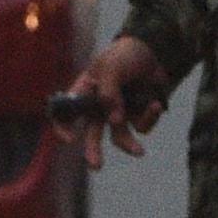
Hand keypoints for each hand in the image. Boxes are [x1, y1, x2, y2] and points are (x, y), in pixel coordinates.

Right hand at [53, 37, 169, 169]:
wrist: (154, 50)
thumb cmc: (124, 56)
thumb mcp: (111, 68)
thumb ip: (108, 93)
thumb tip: (114, 121)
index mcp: (84, 92)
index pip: (64, 113)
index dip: (62, 127)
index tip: (70, 139)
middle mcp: (98, 106)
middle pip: (91, 133)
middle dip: (92, 151)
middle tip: (96, 166)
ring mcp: (119, 112)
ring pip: (119, 137)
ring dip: (128, 145)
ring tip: (139, 152)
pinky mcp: (138, 116)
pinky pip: (142, 126)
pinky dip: (149, 117)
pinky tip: (155, 105)